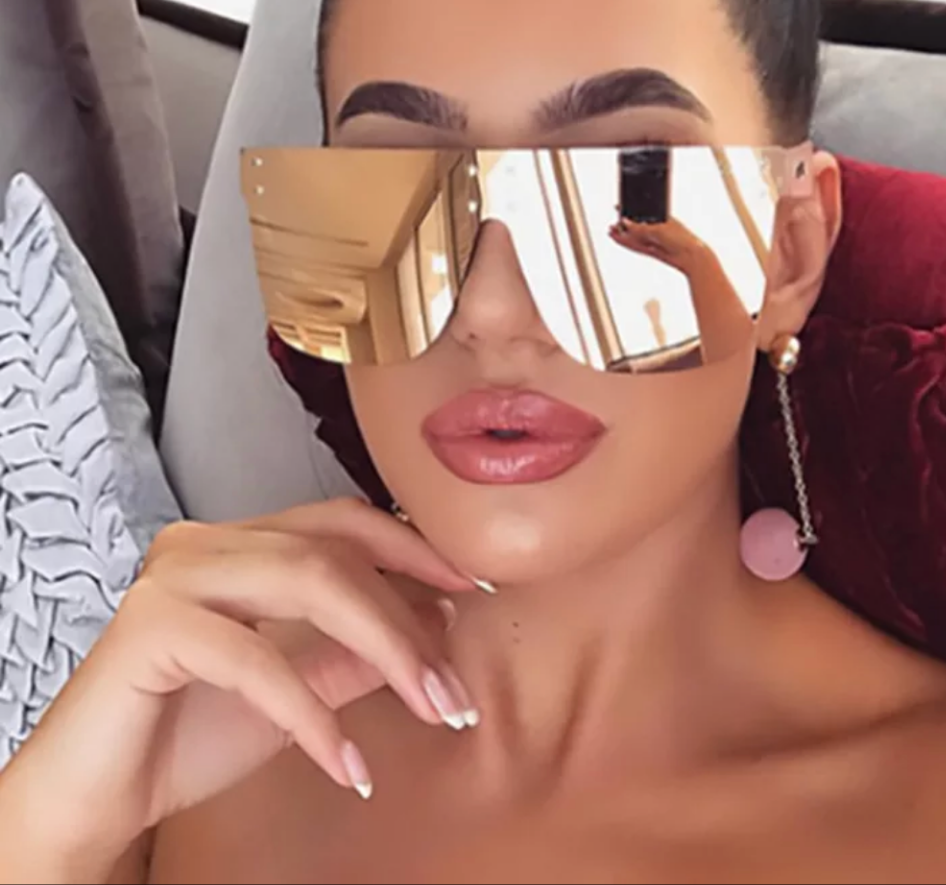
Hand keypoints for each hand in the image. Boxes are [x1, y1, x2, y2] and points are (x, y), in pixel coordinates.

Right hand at [0, 499, 477, 869]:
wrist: (96, 799)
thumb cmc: (191, 735)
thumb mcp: (300, 689)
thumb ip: (357, 651)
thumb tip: (436, 623)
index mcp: (241, 542)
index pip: (343, 522)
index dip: (414, 548)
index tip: (474, 589)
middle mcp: (207, 542)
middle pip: (334, 551)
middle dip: (409, 614)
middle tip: (457, 682)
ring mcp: (175, 576)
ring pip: (307, 581)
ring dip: (384, 650)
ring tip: (432, 709)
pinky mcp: (150, 626)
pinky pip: (257, 659)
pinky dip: (313, 713)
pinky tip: (350, 765)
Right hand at [608, 217, 708, 273]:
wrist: (689, 257)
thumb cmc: (681, 239)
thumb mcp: (658, 230)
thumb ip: (640, 228)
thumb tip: (626, 222)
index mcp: (661, 217)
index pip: (643, 212)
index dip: (630, 210)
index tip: (619, 207)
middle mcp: (657, 229)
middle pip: (637, 225)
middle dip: (624, 224)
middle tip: (613, 223)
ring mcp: (654, 240)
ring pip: (634, 237)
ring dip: (622, 234)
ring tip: (611, 231)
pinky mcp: (651, 251)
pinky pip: (635, 246)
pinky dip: (626, 242)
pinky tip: (618, 238)